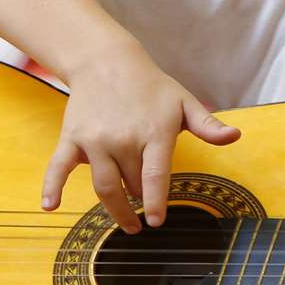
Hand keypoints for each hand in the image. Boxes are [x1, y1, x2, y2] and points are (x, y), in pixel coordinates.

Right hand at [44, 46, 239, 233]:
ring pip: (103, 187)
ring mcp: (95, 140)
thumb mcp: (183, 101)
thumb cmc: (150, 86)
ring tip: (126, 223)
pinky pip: (59, 167)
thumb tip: (235, 137)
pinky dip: (52, 187)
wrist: (106, 61)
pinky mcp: (72, 138)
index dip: (155, 202)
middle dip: (140, 198)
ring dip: (115, 209)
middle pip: (131, 185)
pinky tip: (49, 207)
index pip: (155, 176)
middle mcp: (123, 139)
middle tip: (144, 201)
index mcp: (154, 132)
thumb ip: (207, 124)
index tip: (155, 222)